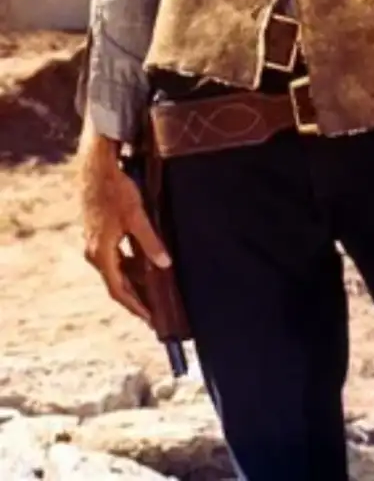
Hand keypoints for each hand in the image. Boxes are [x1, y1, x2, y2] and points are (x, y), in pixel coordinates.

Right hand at [77, 126, 170, 324]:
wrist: (96, 167)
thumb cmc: (116, 190)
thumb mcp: (137, 217)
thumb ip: (150, 242)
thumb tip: (165, 265)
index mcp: (101, 253)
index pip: (118, 290)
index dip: (135, 306)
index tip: (150, 319)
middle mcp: (94, 252)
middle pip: (117, 282)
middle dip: (137, 297)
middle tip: (156, 310)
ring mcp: (94, 242)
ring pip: (116, 269)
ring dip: (134, 279)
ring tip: (155, 289)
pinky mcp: (98, 232)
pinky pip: (115, 256)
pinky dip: (130, 263)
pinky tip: (145, 262)